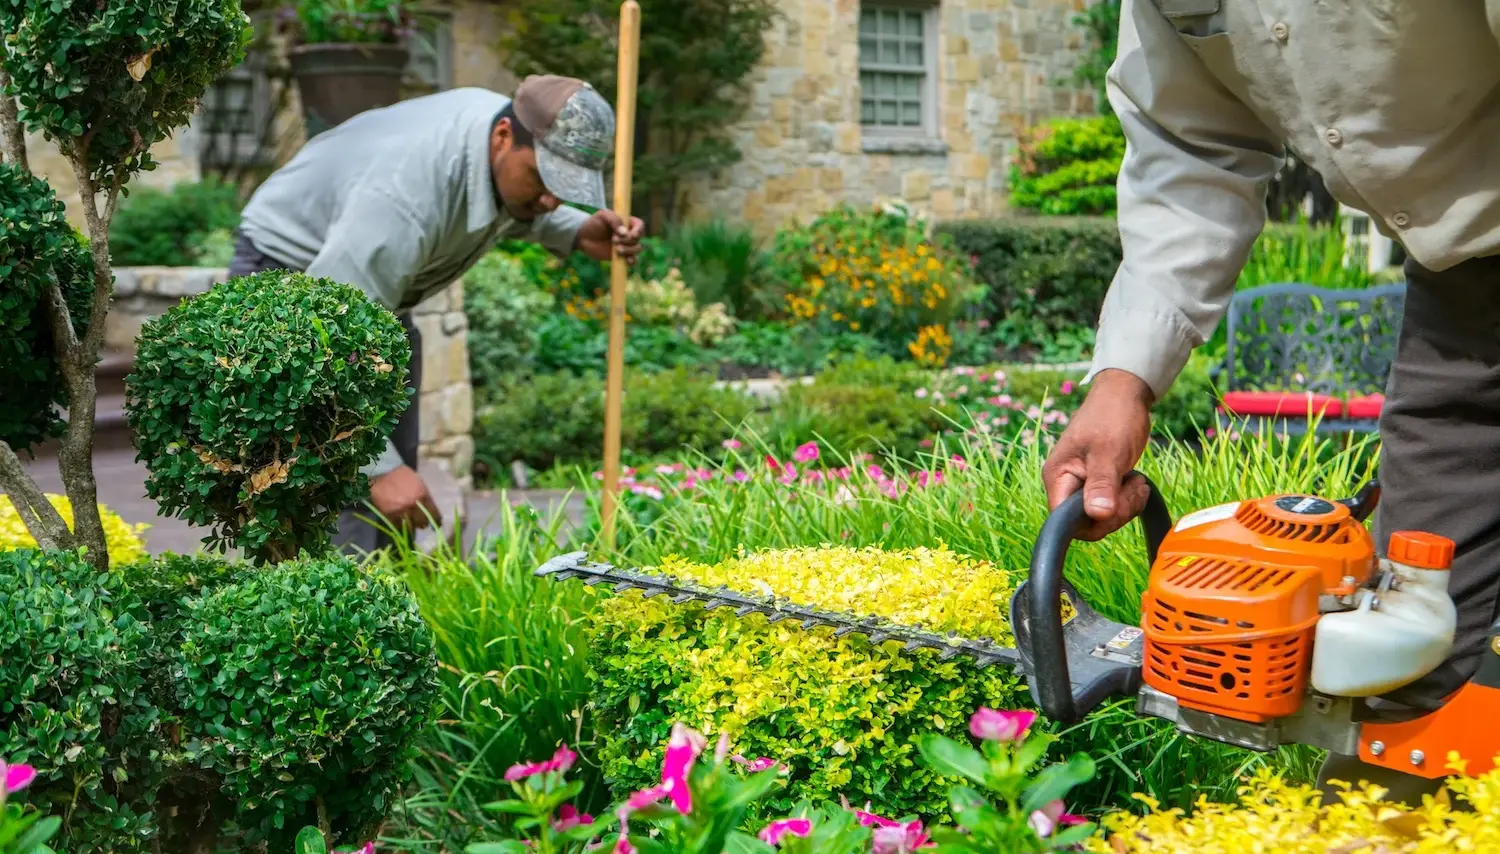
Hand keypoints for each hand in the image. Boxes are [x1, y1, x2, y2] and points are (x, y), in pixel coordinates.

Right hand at [369, 465, 441, 531]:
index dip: (436, 521)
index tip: (437, 524)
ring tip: (411, 526)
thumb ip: (425, 496)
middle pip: (422, 522)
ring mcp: (401, 511)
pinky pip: (397, 526)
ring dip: (411, 527)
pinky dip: (399, 527)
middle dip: (422, 523)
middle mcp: (413, 505)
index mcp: (423, 496)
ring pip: (410, 527)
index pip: (434, 514)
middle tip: (421, 524)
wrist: (383, 472)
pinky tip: (401, 526)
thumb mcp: (419, 483)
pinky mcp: (389, 514)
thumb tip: (429, 509)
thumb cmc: (403, 475)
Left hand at [577, 209, 645, 263]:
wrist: (583, 237)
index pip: (640, 225)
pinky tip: (627, 261)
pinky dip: (632, 261)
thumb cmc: (594, 223)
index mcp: (627, 222)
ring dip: (629, 250)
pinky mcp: (622, 256)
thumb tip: (625, 233)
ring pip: (637, 249)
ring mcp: (626, 246)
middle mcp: (629, 234)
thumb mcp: (603, 215)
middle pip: (638, 239)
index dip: (638, 231)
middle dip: (627, 241)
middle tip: (613, 240)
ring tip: (616, 250)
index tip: (631, 235)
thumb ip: (614, 220)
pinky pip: (632, 260)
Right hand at [1040, 369, 1153, 540]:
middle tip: (1133, 488)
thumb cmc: (1112, 415)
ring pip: (1100, 516)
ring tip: (1137, 482)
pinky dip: (1126, 500)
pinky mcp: (1097, 483)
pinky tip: (1137, 483)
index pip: (1066, 520)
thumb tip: (1098, 515)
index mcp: (1058, 476)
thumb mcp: (1109, 451)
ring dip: (1124, 505)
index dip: (1093, 521)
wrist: (1124, 394)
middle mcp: (1064, 484)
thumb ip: (1101, 484)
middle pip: (1085, 522)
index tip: (1116, 504)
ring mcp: (1081, 484)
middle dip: (1114, 512)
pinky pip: (1110, 505)